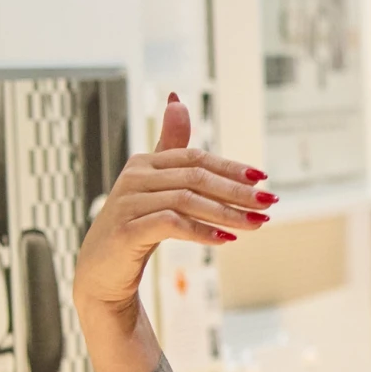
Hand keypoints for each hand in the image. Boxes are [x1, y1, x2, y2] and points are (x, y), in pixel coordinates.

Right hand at [69, 93, 271, 326]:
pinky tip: (225, 239)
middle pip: (195, 177)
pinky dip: (201, 231)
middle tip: (268, 203)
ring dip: (227, 213)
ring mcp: (127, 203)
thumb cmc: (135, 226)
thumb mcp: (155, 185)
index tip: (263, 178)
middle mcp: (133, 178)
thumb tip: (177, 100)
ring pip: (186, 200)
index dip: (230, 167)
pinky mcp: (126, 231)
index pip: (195, 158)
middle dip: (236, 191)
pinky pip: (171, 224)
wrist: (102, 271)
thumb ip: (169, 148)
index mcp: (144, 163)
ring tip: (257, 224)